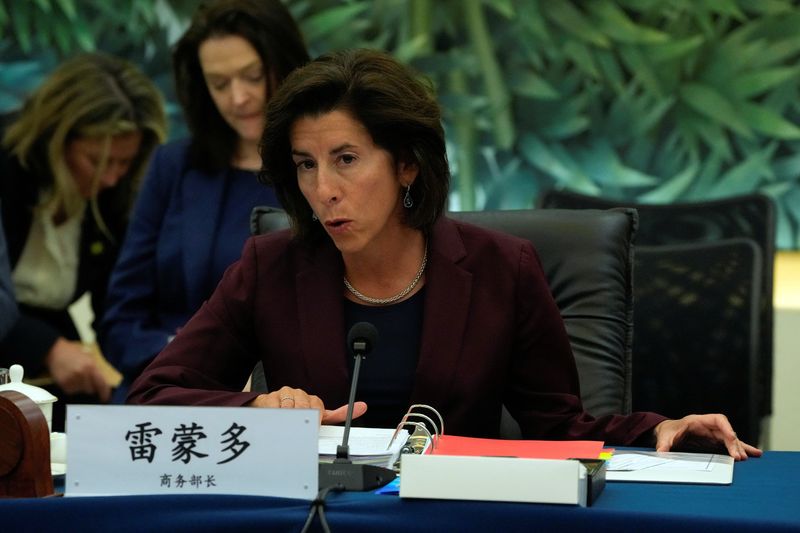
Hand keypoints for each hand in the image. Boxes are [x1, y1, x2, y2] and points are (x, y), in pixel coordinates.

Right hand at [45, 338, 111, 401]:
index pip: (101, 383)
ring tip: (75, 377)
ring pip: (81, 391)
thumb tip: (103, 381)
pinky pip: (71, 391)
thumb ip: (95, 368)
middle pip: (91, 389)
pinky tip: (69, 378)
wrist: (54, 351)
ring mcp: (73, 379)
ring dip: (80, 387)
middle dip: (90, 387)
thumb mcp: (88, 356)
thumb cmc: (72, 352)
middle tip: (85, 381)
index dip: (105, 392)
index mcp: (91, 366)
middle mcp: (83, 374)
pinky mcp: (63, 384)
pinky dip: (71, 387)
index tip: (105, 398)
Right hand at [246, 386, 367, 423]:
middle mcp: (300, 394)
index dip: (317, 418)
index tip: (316, 422)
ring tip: (286, 425)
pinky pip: (276, 409)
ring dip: (289, 421)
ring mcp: (285, 394)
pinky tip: (276, 420)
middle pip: (304, 409)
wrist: (266, 410)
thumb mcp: (316, 418)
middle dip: (302, 422)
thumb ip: (337, 414)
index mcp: (312, 400)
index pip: (318, 407)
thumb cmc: (293, 416)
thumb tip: (362, 407)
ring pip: (291, 409)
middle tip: (298, 430)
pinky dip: (277, 417)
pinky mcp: (271, 397)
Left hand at [653, 414, 762, 460]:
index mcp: (698, 421)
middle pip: (727, 432)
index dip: (727, 428)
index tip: (732, 438)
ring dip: (739, 448)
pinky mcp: (715, 442)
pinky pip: (731, 445)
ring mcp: (714, 434)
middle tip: (739, 458)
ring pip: (731, 439)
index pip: (718, 419)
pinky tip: (755, 454)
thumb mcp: (665, 437)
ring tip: (749, 458)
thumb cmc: (668, 432)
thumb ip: (664, 444)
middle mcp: (709, 426)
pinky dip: (741, 449)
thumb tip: (661, 452)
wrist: (668, 432)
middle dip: (734, 444)